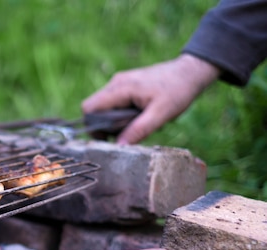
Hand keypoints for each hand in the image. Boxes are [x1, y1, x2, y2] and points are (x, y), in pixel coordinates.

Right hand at [81, 54, 220, 143]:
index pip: (89, 108)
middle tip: (126, 133)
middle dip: (105, 125)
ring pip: (103, 107)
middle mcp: (115, 83)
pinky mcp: (125, 85)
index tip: (109, 138)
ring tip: (136, 122)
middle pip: (94, 109)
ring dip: (114, 120)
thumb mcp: (161, 114)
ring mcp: (119, 83)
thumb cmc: (178, 90)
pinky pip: (113, 103)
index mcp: (121, 88)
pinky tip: (139, 116)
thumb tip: (119, 146)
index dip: (93, 126)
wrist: (190, 72)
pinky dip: (121, 114)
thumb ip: (139, 130)